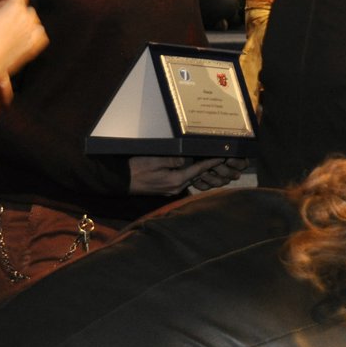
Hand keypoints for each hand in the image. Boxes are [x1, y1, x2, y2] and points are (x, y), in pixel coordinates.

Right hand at [0, 0, 47, 133]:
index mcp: (15, 8)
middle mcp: (28, 18)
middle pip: (21, 4)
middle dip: (10, 5)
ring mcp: (34, 32)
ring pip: (30, 18)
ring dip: (20, 17)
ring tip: (5, 26)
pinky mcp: (35, 45)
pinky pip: (38, 32)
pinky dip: (30, 30)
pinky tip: (19, 34)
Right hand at [127, 155, 247, 194]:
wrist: (122, 180)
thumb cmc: (137, 168)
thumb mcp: (156, 159)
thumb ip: (174, 159)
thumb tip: (189, 159)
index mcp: (176, 180)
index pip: (199, 170)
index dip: (211, 162)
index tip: (223, 156)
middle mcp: (176, 188)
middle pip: (197, 176)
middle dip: (209, 168)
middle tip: (222, 157)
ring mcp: (171, 190)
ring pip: (191, 179)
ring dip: (200, 171)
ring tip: (211, 162)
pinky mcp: (166, 189)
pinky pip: (183, 181)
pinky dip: (190, 174)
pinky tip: (193, 167)